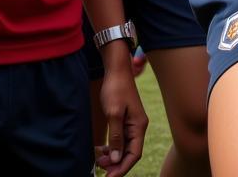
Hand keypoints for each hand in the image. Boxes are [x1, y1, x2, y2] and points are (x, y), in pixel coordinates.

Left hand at [95, 59, 147, 176]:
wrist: (117, 71)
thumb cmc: (116, 89)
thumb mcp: (113, 113)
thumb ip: (116, 137)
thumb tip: (116, 159)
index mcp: (139, 126)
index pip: (134, 154)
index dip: (122, 168)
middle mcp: (138, 127)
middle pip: (130, 154)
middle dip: (116, 165)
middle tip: (100, 171)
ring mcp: (132, 124)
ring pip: (124, 148)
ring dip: (113, 158)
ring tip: (99, 161)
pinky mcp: (125, 121)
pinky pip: (120, 141)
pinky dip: (112, 149)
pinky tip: (102, 151)